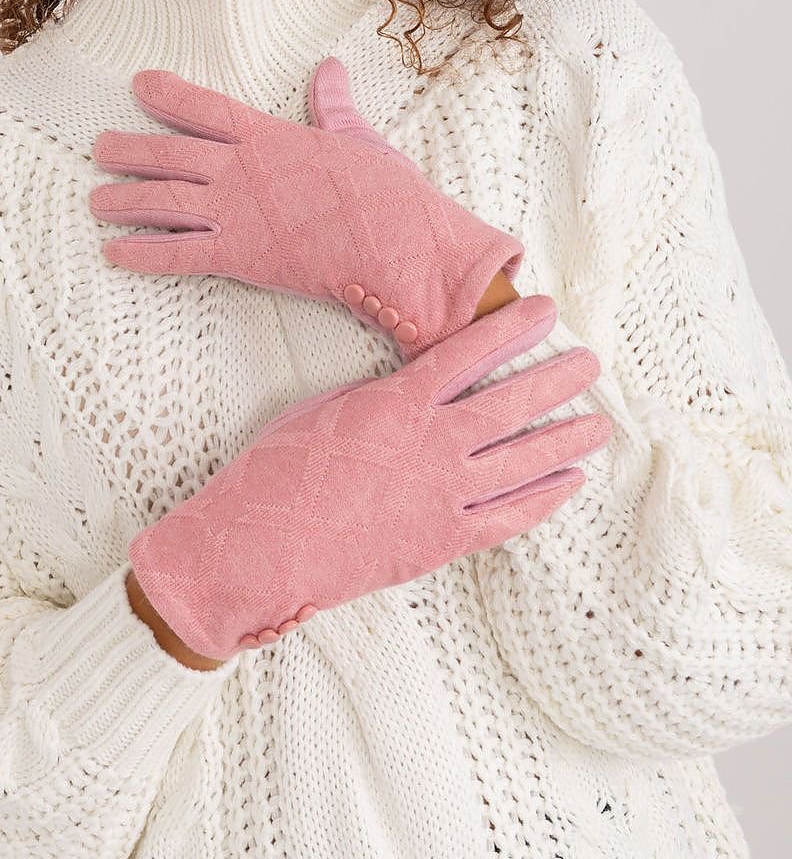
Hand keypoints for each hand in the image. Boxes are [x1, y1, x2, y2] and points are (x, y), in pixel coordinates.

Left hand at [90, 58, 523, 362]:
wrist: (397, 245)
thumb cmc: (387, 194)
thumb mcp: (359, 137)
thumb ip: (334, 106)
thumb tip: (331, 69)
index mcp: (270, 136)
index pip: (206, 108)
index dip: (169, 95)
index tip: (139, 85)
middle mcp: (242, 170)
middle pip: (170, 154)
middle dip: (130, 150)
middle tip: (100, 148)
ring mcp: (236, 213)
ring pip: (163, 201)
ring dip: (124, 200)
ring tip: (95, 201)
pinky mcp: (239, 257)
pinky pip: (178, 255)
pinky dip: (143, 254)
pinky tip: (114, 253)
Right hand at [127, 293, 609, 661]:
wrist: (261, 547)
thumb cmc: (277, 472)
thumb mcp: (322, 409)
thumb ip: (377, 396)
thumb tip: (410, 388)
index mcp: (397, 404)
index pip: (468, 355)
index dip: (511, 330)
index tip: (545, 311)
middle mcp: (430, 446)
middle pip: (509, 406)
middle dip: (556, 379)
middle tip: (591, 362)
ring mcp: (441, 497)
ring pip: (521, 462)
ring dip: (564, 439)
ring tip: (597, 423)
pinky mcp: (441, 541)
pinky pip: (506, 518)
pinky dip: (543, 499)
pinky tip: (568, 482)